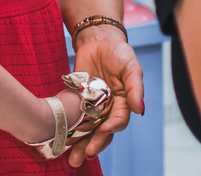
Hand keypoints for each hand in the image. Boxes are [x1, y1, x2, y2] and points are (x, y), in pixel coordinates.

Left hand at [68, 26, 144, 167]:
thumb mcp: (131, 67)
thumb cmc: (119, 53)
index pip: (118, 121)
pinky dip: (68, 129)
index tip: (104, 130)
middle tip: (87, 154)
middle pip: (101, 132)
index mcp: (123, 103)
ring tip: (72, 160)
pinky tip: (60, 140)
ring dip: (80, 144)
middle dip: (94, 144)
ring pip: (86, 129)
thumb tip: (141, 110)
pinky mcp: (77, 100)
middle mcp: (107, 109)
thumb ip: (135, 87)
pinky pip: (73, 117)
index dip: (112, 127)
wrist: (98, 40)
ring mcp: (91, 106)